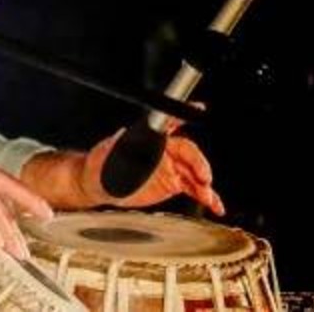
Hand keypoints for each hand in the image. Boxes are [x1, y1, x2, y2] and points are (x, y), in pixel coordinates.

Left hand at [82, 129, 224, 214]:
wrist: (98, 184)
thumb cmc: (101, 163)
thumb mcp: (106, 151)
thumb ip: (116, 143)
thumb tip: (121, 133)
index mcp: (150, 138)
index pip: (169, 124)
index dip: (183, 115)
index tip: (198, 108)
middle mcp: (164, 151)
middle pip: (189, 153)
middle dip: (199, 165)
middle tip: (203, 177)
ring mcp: (170, 167)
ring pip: (194, 173)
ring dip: (204, 184)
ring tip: (207, 196)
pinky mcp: (172, 183)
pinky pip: (193, 188)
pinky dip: (205, 196)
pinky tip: (214, 205)